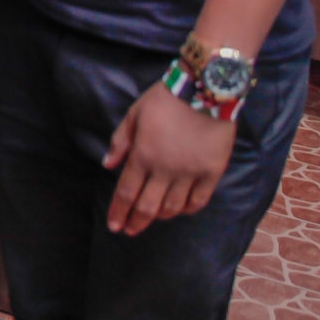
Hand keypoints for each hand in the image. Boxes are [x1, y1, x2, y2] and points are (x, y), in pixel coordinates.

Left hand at [103, 82, 235, 236]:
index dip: (118, 212)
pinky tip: (179, 210)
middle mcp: (165, 169)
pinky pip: (198, 201)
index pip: (126, 192)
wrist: (205, 89)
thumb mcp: (134, 114)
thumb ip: (120, 142)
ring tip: (152, 218)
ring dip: (159, 216)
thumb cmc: (165, 99)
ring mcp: (190, 173)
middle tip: (129, 230)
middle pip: (147, 206)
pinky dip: (186, 209)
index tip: (114, 226)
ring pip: (172, 207)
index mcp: (143, 155)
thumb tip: (107, 165)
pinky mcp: (212, 172)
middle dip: (136, 221)